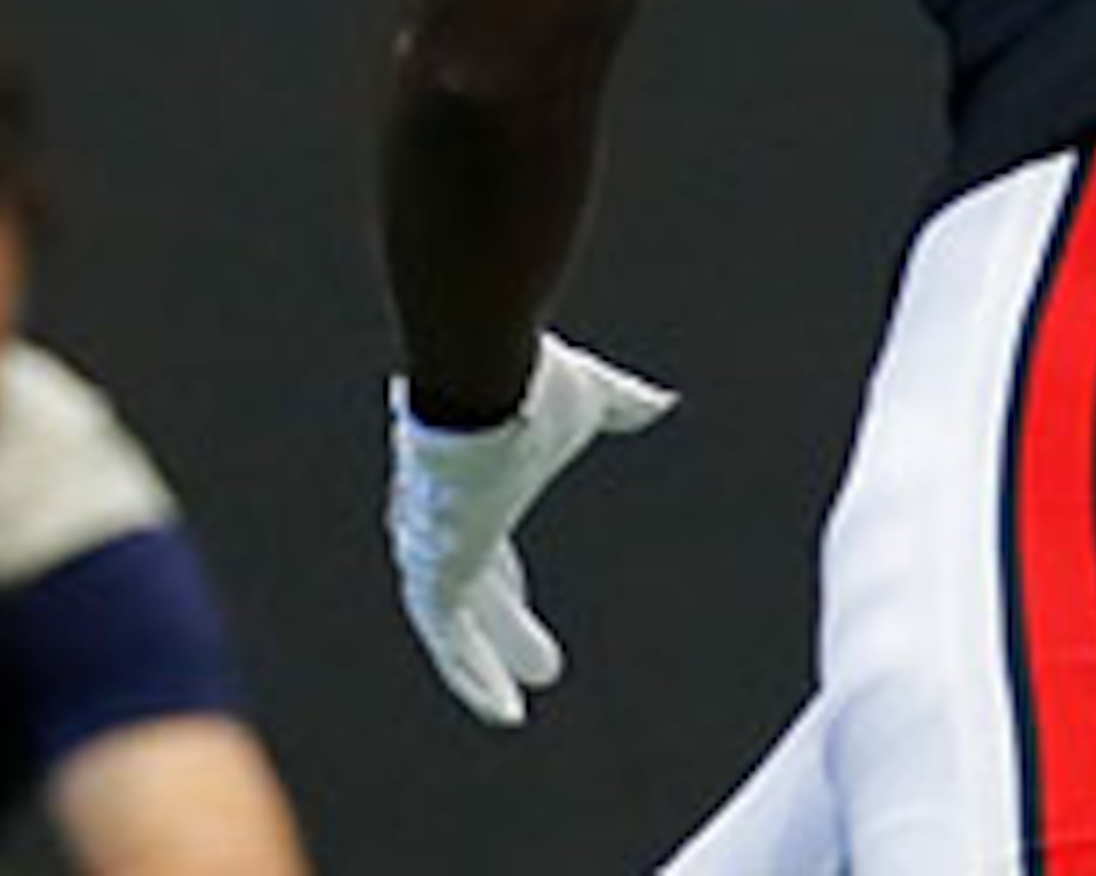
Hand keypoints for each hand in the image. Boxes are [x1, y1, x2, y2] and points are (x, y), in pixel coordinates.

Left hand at [385, 331, 674, 724]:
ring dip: (486, 664)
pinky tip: (504, 712)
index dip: (506, 580)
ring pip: (455, 628)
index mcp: (475, 488)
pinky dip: (472, 677)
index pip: (486, 547)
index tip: (519, 598)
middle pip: (475, 591)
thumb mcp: (590, 400)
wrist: (484, 383)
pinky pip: (448, 643)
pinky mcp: (435, 575)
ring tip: (518, 706)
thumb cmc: (533, 387)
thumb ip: (621, 406)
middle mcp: (441, 527)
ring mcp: (432, 553)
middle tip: (544, 666)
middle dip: (504, 628)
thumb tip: (662, 401)